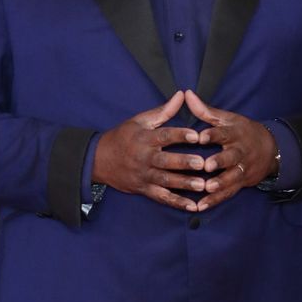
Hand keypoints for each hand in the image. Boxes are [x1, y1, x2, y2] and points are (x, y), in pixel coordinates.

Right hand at [92, 90, 204, 211]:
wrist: (98, 160)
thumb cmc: (123, 137)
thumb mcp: (139, 121)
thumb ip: (163, 111)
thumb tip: (182, 95)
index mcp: (144, 138)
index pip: (164, 136)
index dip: (180, 135)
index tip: (196, 136)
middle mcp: (144, 158)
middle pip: (166, 161)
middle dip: (184, 163)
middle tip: (202, 164)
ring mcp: (144, 175)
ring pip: (166, 181)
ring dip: (185, 184)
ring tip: (203, 185)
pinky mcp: (144, 189)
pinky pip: (162, 197)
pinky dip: (177, 203)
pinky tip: (193, 206)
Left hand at [184, 89, 277, 210]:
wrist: (270, 149)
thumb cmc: (242, 132)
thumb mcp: (228, 119)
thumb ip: (206, 111)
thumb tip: (187, 94)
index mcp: (234, 134)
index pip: (223, 133)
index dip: (213, 135)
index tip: (201, 137)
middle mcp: (240, 151)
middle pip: (231, 157)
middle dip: (220, 162)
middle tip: (207, 166)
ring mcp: (241, 168)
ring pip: (232, 177)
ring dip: (220, 184)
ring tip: (208, 188)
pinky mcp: (241, 182)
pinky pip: (229, 192)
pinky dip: (216, 200)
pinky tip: (202, 205)